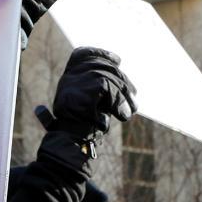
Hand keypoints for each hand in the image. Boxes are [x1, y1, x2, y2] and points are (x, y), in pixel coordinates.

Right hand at [35, 46, 135, 172]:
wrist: (72, 147)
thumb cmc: (80, 132)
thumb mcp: (89, 108)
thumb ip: (98, 93)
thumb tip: (119, 79)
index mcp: (67, 81)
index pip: (81, 54)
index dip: (99, 54)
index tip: (118, 59)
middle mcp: (68, 79)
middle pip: (100, 65)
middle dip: (121, 79)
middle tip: (134, 94)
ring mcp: (73, 85)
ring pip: (108, 76)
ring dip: (124, 93)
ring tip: (131, 109)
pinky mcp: (83, 93)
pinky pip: (108, 87)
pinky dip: (119, 102)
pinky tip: (122, 115)